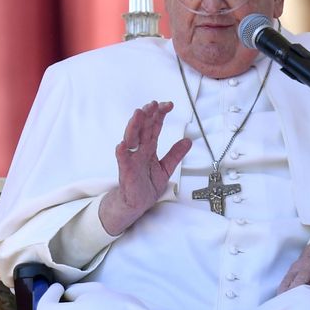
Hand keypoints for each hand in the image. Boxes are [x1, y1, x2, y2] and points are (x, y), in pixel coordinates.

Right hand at [99, 101, 191, 234]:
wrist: (136, 204)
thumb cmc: (147, 185)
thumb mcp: (166, 168)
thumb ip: (175, 154)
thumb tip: (188, 141)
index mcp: (149, 147)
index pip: (154, 126)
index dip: (160, 115)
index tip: (168, 105)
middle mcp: (139, 150)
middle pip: (142, 128)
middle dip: (147, 115)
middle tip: (152, 104)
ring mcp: (132, 159)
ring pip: (131, 139)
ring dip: (134, 126)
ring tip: (138, 114)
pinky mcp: (126, 172)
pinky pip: (123, 161)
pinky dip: (122, 152)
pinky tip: (122, 145)